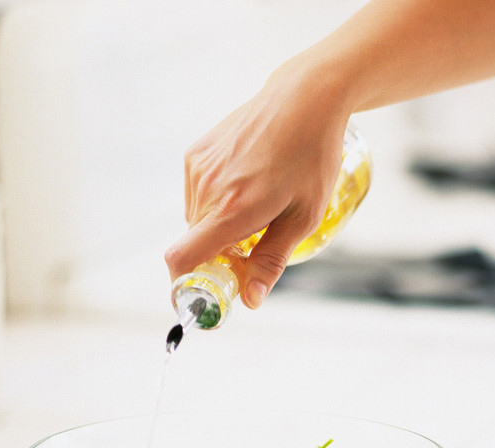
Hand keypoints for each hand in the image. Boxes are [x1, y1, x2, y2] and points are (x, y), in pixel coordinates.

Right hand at [164, 64, 351, 308]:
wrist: (304, 99)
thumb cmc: (312, 157)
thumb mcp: (304, 217)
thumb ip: (271, 260)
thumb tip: (250, 301)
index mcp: (234, 210)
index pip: (182, 258)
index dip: (184, 285)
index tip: (201, 295)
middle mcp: (208, 189)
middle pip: (194, 244)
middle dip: (216, 256)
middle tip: (252, 249)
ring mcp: (199, 168)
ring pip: (196, 220)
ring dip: (217, 227)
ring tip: (256, 207)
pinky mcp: (196, 153)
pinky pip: (196, 194)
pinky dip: (215, 202)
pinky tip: (246, 184)